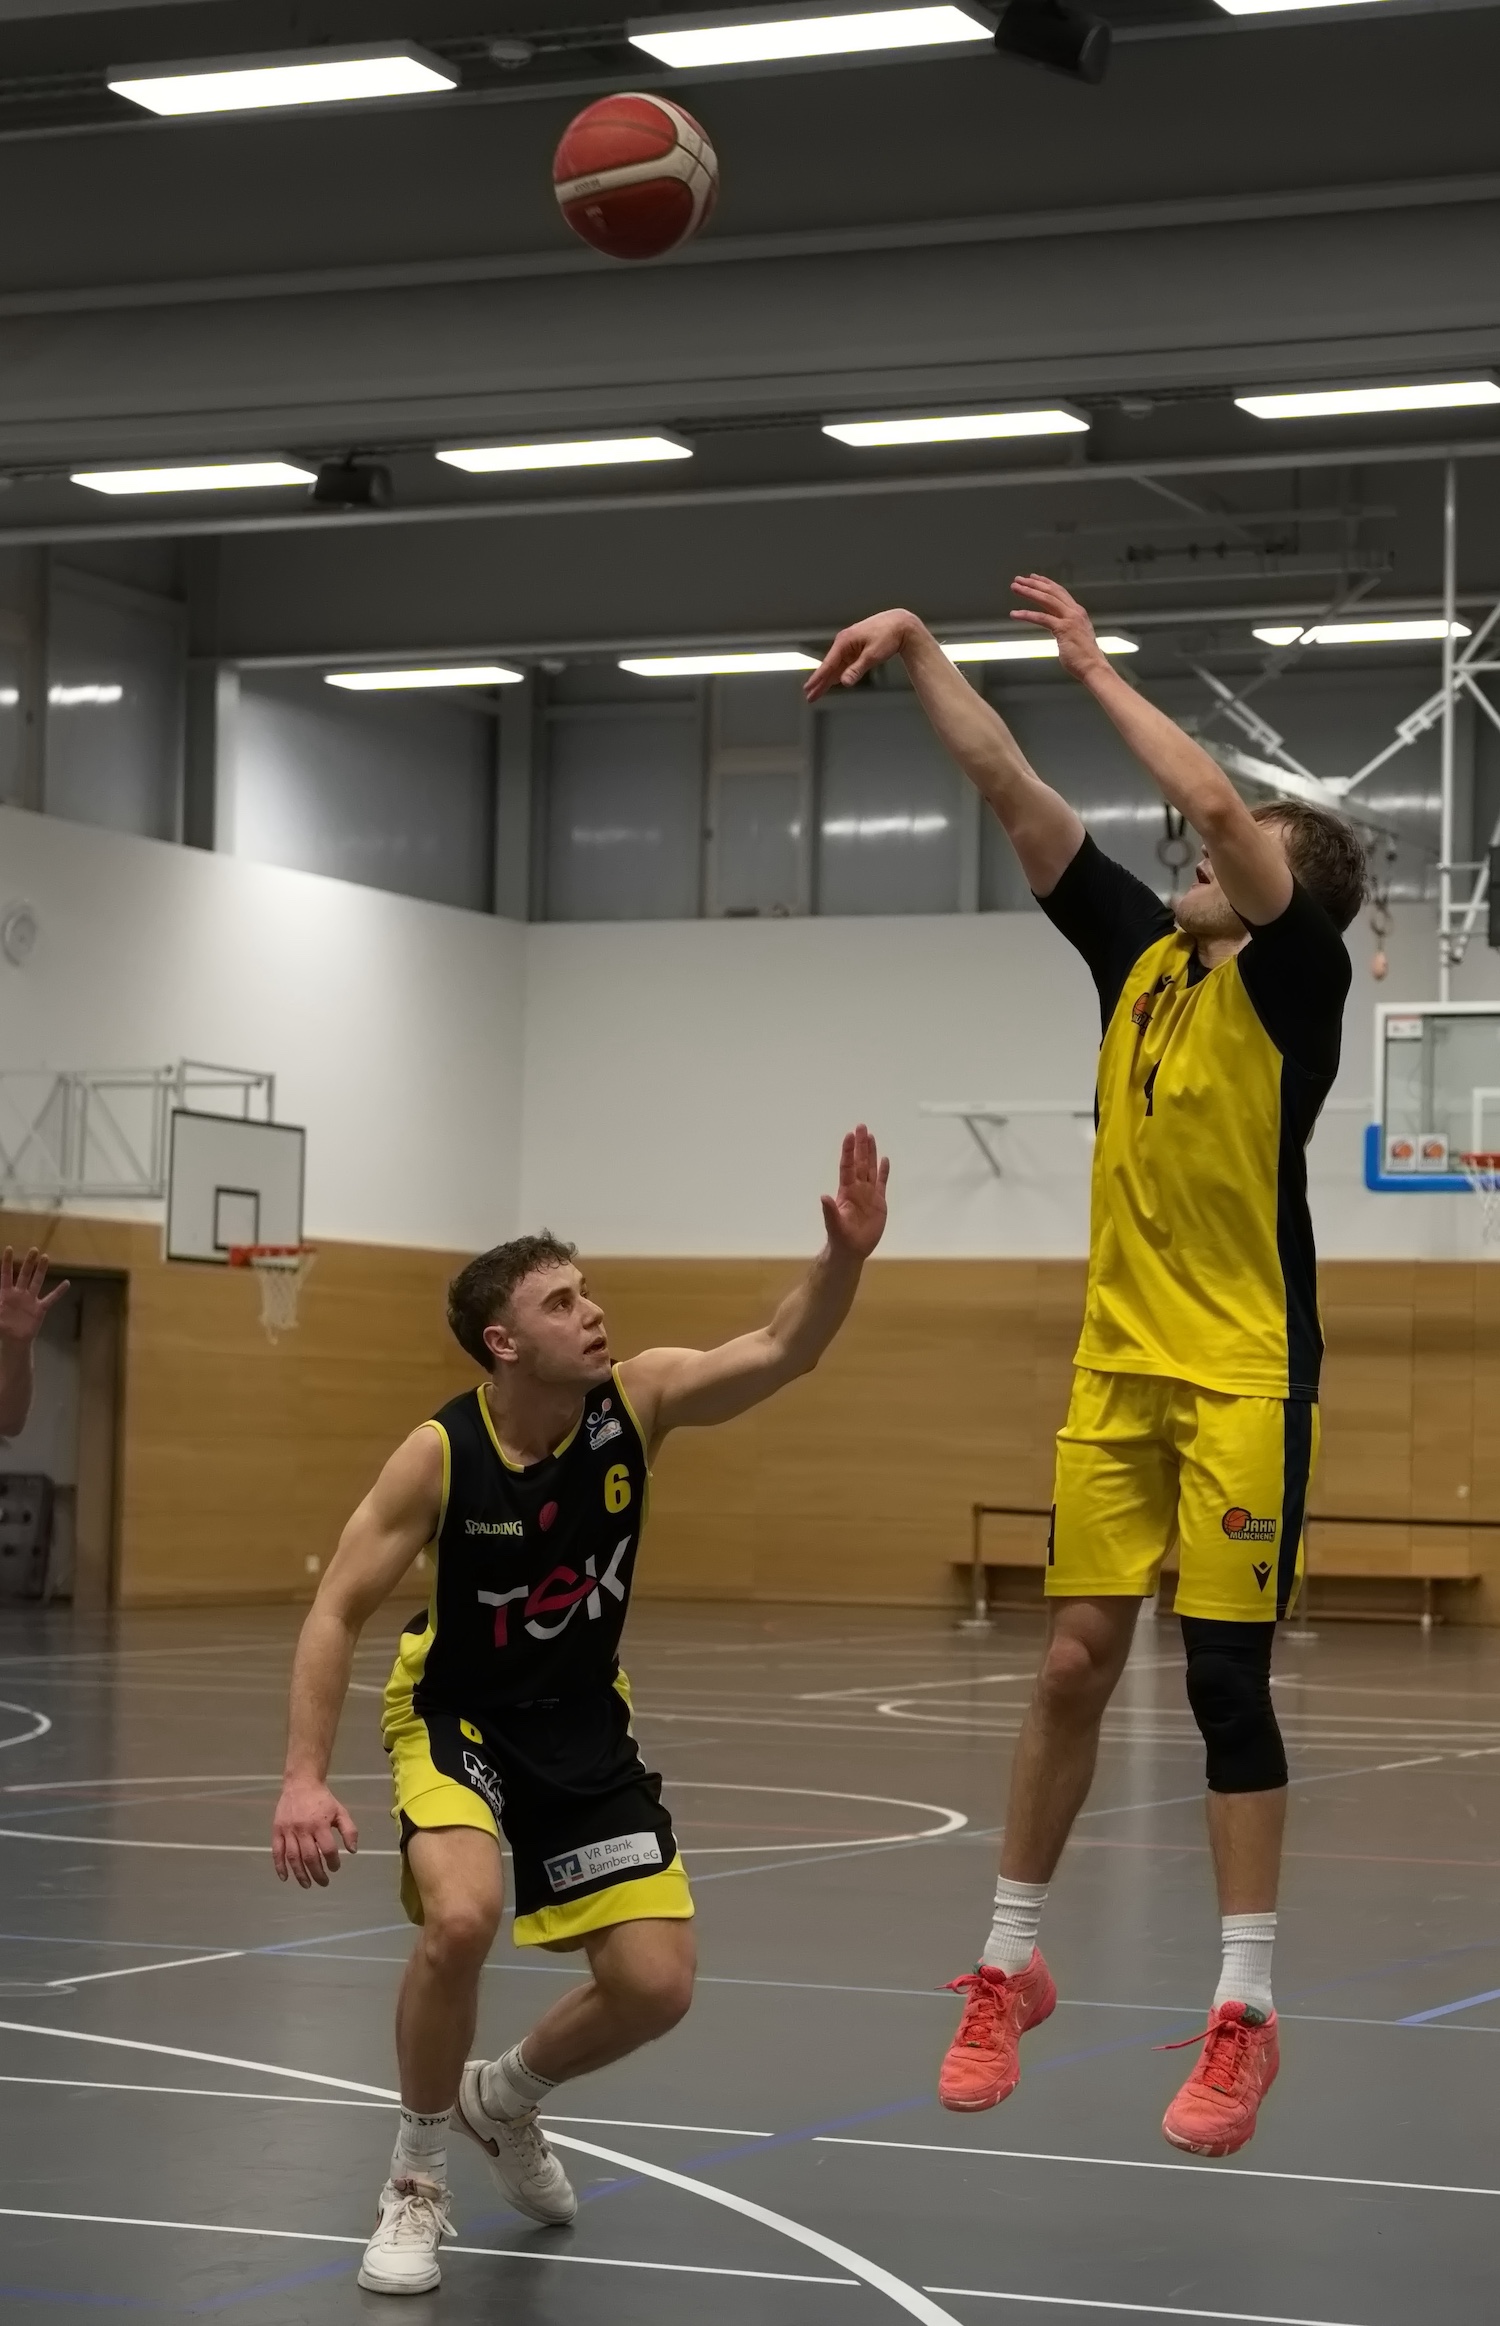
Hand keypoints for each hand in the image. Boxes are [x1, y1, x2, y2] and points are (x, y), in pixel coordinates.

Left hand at [0, 1248, 68, 1347]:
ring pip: (37, 1282)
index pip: (6, 1274)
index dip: (7, 1262)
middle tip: (33, 1249)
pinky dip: (59, 1292)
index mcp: (6, 1293)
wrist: (14, 1340)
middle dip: (29, 1262)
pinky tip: (66, 1283)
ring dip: (41, 1270)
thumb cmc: (2, 1327)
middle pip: (24, 1274)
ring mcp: (30, 1300)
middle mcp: (19, 1293)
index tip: (9, 1248)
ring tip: (46, 1257)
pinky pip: (51, 1298)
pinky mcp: (40, 1309)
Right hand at [271, 1776, 358, 1888]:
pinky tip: (285, 1878)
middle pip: (310, 1857)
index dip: (332, 1862)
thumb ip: (349, 1830)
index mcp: (320, 1824)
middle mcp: (303, 1829)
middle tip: (323, 1883)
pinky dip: (279, 1866)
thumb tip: (353, 1851)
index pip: (327, 1849)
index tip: (335, 1868)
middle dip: (317, 1874)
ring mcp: (288, 1830)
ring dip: (300, 1874)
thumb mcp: (340, 1811)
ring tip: (307, 1884)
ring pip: (293, 1857)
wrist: (301, 1783)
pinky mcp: (277, 1830)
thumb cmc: (323, 1800)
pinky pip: (277, 1851)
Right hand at [804, 611, 914, 700]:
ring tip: (817, 692)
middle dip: (819, 682)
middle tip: (809, 696)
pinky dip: (837, 674)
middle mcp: (844, 643)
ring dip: (827, 680)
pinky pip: (843, 664)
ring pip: (835, 666)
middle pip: (829, 666)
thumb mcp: (872, 655)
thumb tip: (845, 682)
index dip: (818, 678)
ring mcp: (849, 646)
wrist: (900, 624)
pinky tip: (832, 682)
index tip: (809, 688)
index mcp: (844, 641)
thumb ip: (857, 669)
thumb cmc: (888, 635)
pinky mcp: (856, 649)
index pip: (828, 664)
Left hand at [821, 1124, 889, 1260]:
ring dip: (871, 1153)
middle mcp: (857, 1188)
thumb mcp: (834, 1225)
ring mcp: (868, 1194)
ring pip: (870, 1168)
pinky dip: (883, 1171)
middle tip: (861, 1126)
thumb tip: (823, 1197)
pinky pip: (881, 1182)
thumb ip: (830, 1212)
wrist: (852, 1249)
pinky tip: (884, 1159)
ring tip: (871, 1136)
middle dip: (861, 1145)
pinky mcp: (879, 1202)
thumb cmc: (841, 1238)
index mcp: (847, 1191)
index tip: (850, 1135)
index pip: (848, 1167)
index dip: (849, 1151)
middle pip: (860, 1162)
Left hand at [1010, 573, 1109, 682]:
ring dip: (1029, 592)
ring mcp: (1070, 619)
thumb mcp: (1075, 635)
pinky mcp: (1063, 629)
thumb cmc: (1083, 656)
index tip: (1033, 578)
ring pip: (1046, 600)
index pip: (1060, 592)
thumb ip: (1066, 627)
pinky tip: (1015, 614)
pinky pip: (1042, 618)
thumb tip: (1057, 627)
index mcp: (1077, 612)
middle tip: (1019, 579)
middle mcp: (1074, 611)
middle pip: (1051, 592)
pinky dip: (1027, 614)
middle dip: (1034, 583)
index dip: (1046, 583)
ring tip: (1015, 588)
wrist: (1093, 667)